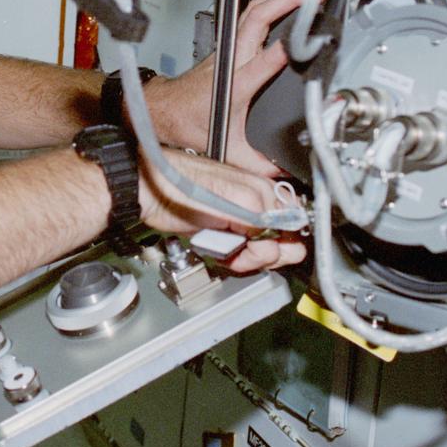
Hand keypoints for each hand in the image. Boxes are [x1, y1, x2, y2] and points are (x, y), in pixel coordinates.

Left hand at [137, 147, 305, 272]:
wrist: (150, 195)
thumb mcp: (229, 200)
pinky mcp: (229, 232)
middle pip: (286, 243)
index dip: (281, 243)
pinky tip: (223, 253)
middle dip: (268, 255)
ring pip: (267, 252)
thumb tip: (277, 234)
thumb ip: (260, 215)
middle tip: (244, 253)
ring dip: (251, 259)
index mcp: (265, 191)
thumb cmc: (180, 188)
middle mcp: (259, 204)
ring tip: (229, 252)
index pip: (296, 226)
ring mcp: (243, 220)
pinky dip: (238, 259)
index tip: (258, 247)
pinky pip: (246, 254)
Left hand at [145, 0, 306, 175]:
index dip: (282, 51)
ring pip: (252, 13)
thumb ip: (256, 164)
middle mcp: (232, 62)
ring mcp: (228, 50)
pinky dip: (266, 0)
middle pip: (257, 22)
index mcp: (235, 86)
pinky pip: (247, 16)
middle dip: (285, 4)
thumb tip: (283, 173)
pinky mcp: (226, 45)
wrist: (164, 111)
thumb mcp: (227, 149)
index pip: (262, 63)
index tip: (306, 40)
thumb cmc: (190, 124)